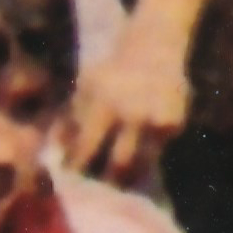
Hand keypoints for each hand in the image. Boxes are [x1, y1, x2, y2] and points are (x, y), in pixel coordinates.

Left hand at [62, 35, 187, 186]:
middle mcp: (132, 114)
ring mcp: (156, 120)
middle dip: (108, 181)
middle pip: (119, 165)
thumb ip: (71, 119)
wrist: (154, 45)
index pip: (86, 149)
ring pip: (142, 163)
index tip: (70, 178)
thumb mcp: (86, 87)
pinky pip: (158, 150)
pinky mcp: (174, 123)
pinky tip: (141, 150)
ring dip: (130, 174)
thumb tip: (57, 152)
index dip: (77, 167)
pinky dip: (147, 154)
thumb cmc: (112, 70)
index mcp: (104, 104)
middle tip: (99, 188)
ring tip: (120, 179)